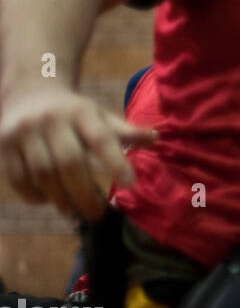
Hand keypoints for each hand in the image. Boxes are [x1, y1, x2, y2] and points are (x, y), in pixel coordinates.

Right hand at [0, 87, 156, 220]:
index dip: (115, 161)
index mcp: (80, 112)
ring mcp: (24, 133)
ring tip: (74, 212)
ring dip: (59, 198)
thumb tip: (157, 139)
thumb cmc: (73, 112)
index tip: (130, 183)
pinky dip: (34, 195)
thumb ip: (125, 132)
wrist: (29, 92)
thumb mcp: (100, 116)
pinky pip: (18, 178)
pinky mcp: (4, 146)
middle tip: (97, 214)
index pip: (100, 138)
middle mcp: (50, 120)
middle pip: (67, 161)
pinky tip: (50, 201)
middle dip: (83, 192)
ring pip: (41, 172)